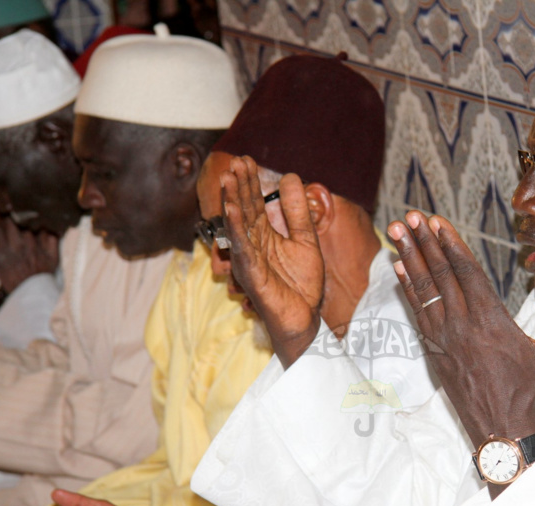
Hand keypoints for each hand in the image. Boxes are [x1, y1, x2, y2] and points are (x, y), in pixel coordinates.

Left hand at [0, 190, 58, 293]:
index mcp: (29, 240)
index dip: (11, 208)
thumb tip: (50, 225)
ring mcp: (4, 253)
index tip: (5, 198)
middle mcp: (15, 244)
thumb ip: (51, 239)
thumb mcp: (53, 255)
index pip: (20, 221)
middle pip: (3, 222)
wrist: (34, 293)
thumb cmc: (44, 273)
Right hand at [221, 157, 324, 365]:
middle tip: (237, 160)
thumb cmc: (301, 284)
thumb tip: (290, 177)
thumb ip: (298, 212)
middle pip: (244, 208)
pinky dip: (236, 227)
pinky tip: (232, 209)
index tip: (248, 159)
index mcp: (264, 235)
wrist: (304, 317)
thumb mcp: (306, 240)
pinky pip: (242, 247)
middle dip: (240, 185)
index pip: (254, 203)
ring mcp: (249, 257)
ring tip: (229, 176)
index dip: (250, 182)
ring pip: (238, 224)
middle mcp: (252, 243)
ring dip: (232, 200)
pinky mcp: (250, 272)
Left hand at [387, 212, 534, 448]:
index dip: (450, 244)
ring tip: (397, 233)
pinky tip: (399, 270)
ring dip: (409, 259)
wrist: (500, 430)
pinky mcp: (434, 351)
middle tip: (409, 217)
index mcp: (490, 320)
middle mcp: (462, 325)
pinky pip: (417, 313)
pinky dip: (407, 290)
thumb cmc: (529, 391)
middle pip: (439, 275)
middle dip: (423, 242)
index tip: (436, 222)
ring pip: (423, 291)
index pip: (466, 273)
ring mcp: (444, 338)